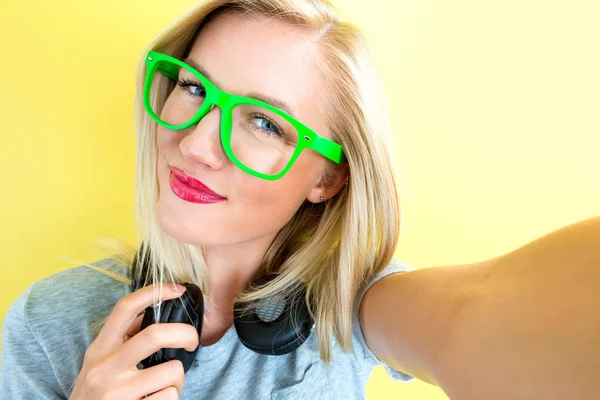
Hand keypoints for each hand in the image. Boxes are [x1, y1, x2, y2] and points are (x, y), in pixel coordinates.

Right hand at [69, 282, 199, 399]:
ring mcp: (117, 392)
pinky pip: (170, 397)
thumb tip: (154, 310)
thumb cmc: (96, 396)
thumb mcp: (100, 364)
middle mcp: (105, 368)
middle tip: (193, 342)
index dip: (155, 292)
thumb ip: (123, 340)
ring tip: (164, 387)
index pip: (125, 308)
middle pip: (155, 335)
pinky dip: (171, 398)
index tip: (178, 289)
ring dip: (178, 380)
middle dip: (185, 334)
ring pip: (171, 371)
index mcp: (100, 349)